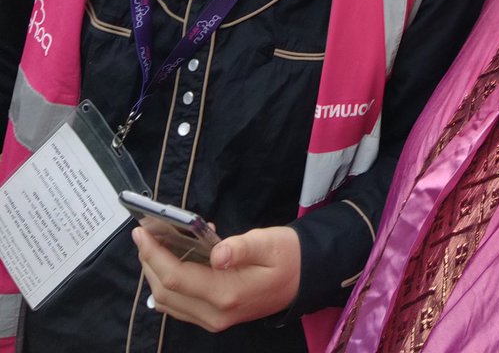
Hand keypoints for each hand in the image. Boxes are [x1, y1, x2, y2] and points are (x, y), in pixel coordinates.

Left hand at [133, 224, 300, 332]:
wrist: (302, 279)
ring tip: (153, 245)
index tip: (141, 232)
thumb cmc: (287, 256)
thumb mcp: (269, 242)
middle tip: (143, 234)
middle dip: (149, 263)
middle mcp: (215, 313)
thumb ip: (241, 247)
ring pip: (168, 302)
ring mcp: (212, 319)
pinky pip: (179, 305)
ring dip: (154, 274)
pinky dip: (168, 282)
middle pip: (166, 292)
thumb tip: (217, 253)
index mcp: (228, 293)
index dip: (154, 255)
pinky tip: (174, 258)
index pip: (177, 278)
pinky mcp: (212, 317)